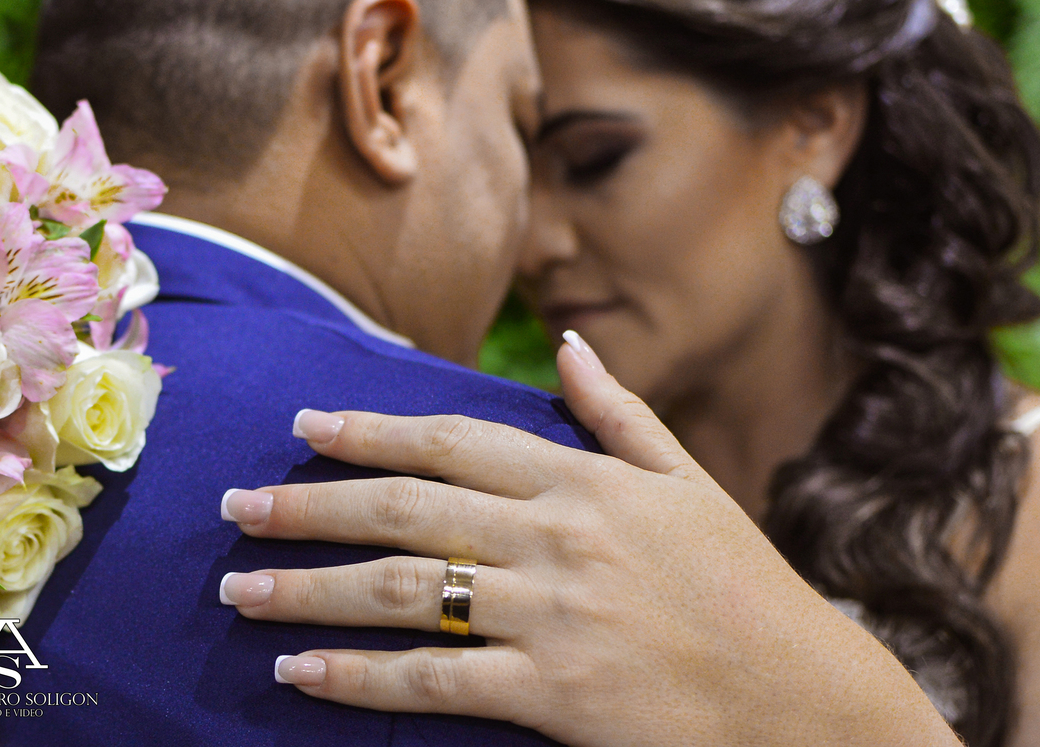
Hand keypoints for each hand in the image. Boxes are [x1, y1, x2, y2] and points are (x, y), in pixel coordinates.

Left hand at [219, 333, 957, 746]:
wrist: (804, 694)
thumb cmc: (744, 584)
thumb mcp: (688, 482)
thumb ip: (619, 413)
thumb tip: (568, 345)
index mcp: (585, 481)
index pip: (453, 441)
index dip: (371, 431)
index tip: (304, 426)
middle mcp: (556, 537)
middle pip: (405, 509)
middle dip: (308, 506)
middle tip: (235, 508)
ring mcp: (551, 615)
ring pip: (400, 591)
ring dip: (308, 590)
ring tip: (239, 591)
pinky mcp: (552, 692)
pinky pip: (431, 682)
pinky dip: (357, 677)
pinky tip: (299, 672)